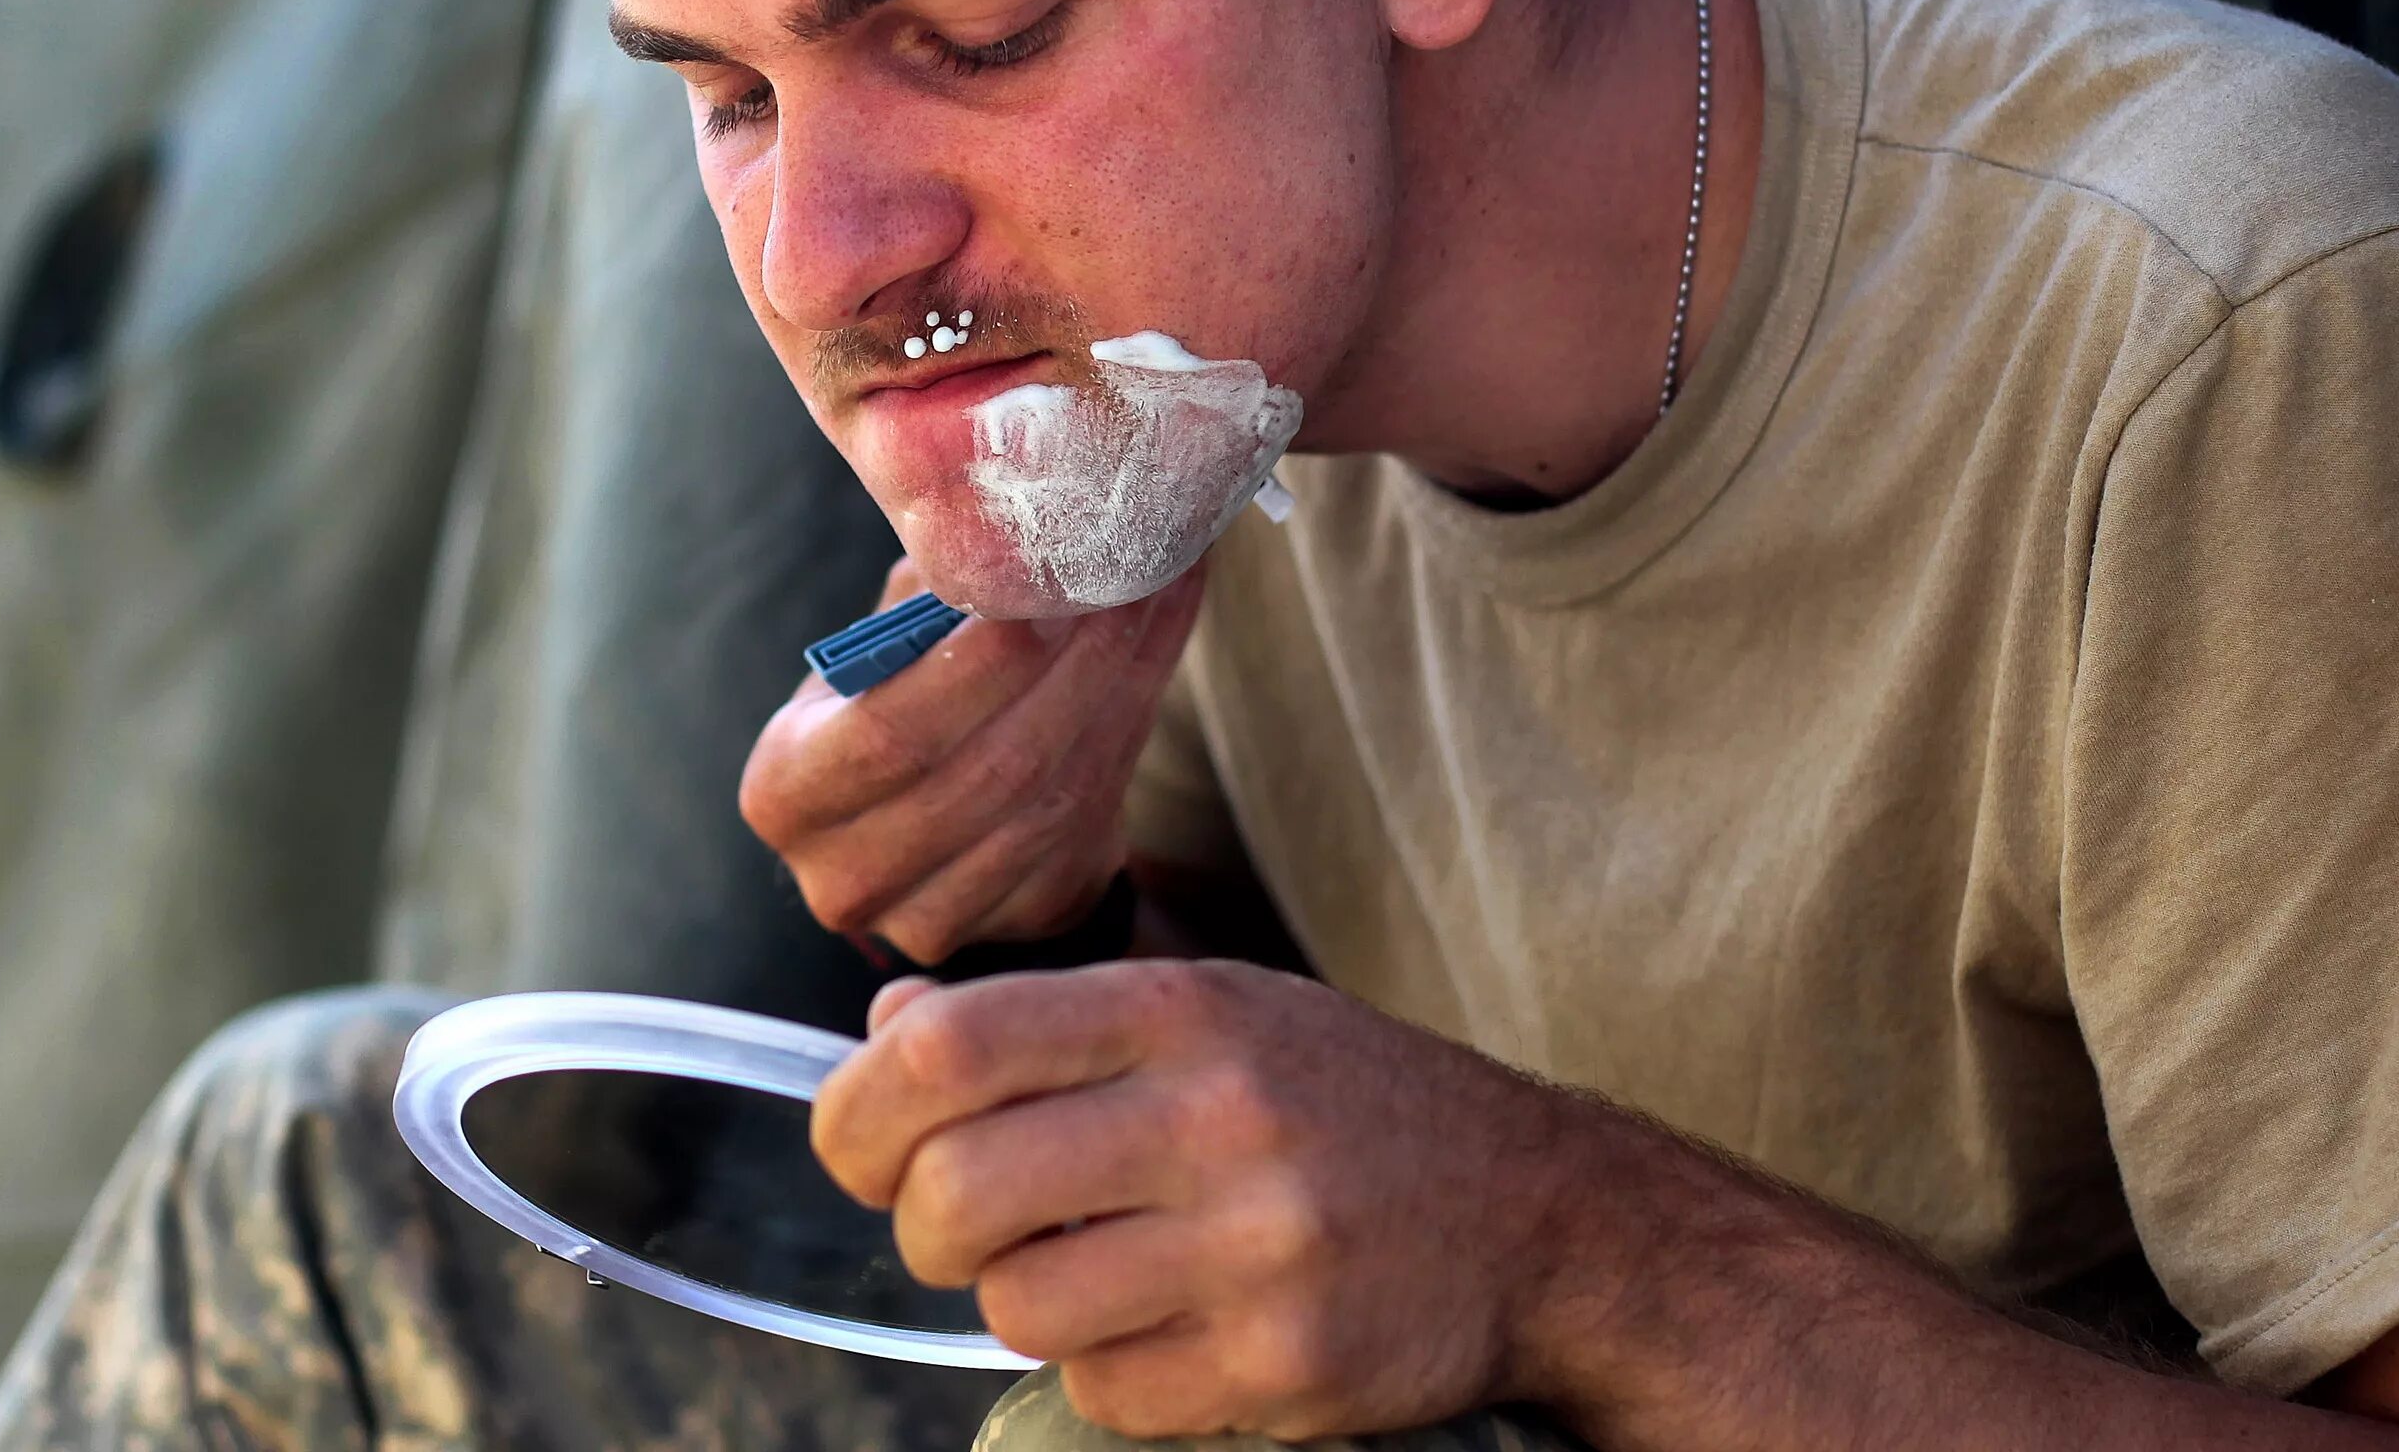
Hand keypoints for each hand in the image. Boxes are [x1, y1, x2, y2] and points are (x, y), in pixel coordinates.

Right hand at [741, 558, 1203, 964]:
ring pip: (1048, 805)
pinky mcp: (1014, 929)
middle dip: (1072, 667)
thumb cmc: (901, 696)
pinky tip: (1154, 654)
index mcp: (787, 792)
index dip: (979, 664)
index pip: (889, 732)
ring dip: (1117, 691)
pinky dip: (1129, 735)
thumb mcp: (883, 642)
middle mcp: (842, 876)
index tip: (1050, 588)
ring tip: (1158, 593)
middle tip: (1133, 576)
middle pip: (984, 773)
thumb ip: (928, 592)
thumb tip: (1004, 520)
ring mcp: (928, 920)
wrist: (938, 808)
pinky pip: (1087, 832)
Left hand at [811, 960, 1592, 1440]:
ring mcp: (1258, 1249)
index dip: (859, 1108)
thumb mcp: (1215, 1007)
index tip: (857, 1144)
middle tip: (958, 1226)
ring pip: (1018, 1308)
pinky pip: (1105, 1390)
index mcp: (1184, 1008)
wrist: (1541, 1215)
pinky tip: (1172, 1323)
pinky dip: (1107, 1369)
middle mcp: (1220, 1117)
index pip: (948, 1046)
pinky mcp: (1285, 1366)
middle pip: (955, 1190)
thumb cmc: (1343, 1100)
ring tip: (1089, 1270)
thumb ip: (1051, 1015)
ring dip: (1020, 1301)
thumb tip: (886, 1029)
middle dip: (921, 1224)